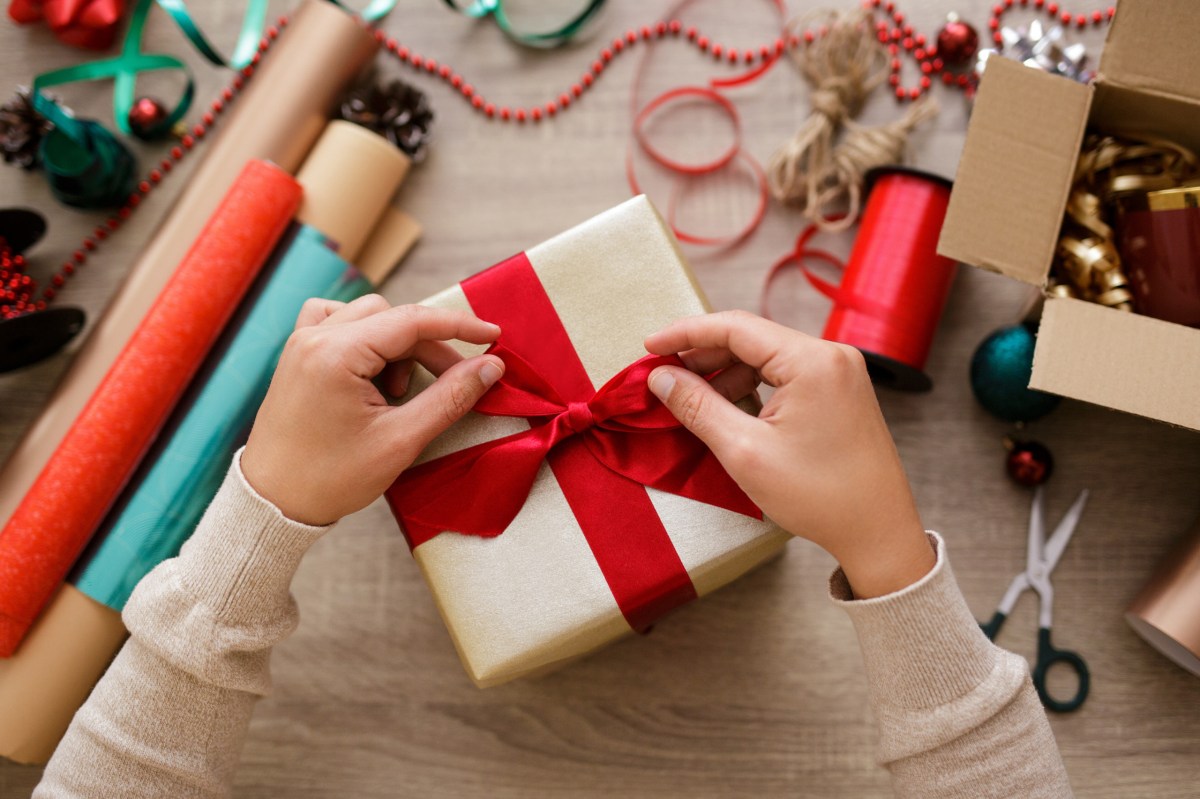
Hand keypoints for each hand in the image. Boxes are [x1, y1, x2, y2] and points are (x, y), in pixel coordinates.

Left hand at [241, 295, 504, 525]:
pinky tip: (372, 372)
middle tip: (454, 383)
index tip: (493, 337)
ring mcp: (301, 343)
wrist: (272, 502)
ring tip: (399, 392)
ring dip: (397, 345)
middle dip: (430, 347)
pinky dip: (366, 339)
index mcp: (336, 354)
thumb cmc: (331, 478)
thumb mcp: (401, 440)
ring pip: (369, 316)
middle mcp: (314, 337)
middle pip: (393, 317)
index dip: (459, 326)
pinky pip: (339, 323)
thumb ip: (450, 397)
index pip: (412, 321)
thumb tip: (491, 366)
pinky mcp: (297, 355)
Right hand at [644, 311, 933, 597]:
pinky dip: (753, 385)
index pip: (735, 327)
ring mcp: (840, 372)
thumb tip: (661, 377)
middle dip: (703, 354)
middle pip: (752, 337)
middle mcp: (831, 355)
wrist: (878, 531)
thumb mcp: (744, 451)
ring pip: (767, 356)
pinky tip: (729, 407)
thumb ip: (698, 407)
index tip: (650, 347)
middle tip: (663, 375)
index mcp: (812, 361)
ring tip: (692, 398)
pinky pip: (786, 374)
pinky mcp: (840, 391)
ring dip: (727, 372)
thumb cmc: (819, 496)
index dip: (686, 334)